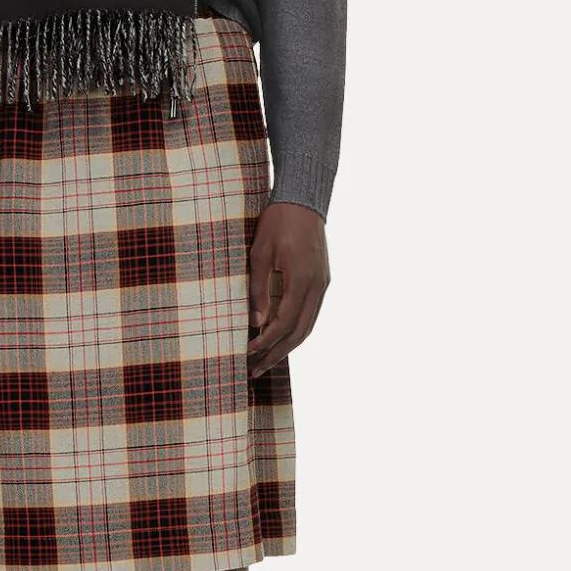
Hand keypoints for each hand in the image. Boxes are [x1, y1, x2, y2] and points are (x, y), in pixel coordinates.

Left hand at [247, 201, 329, 377]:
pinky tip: (282, 338)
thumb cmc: (278, 223)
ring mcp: (323, 284)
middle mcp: (318, 286)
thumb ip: (258, 289)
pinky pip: (311, 313)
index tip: (248, 351)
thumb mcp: (260, 254)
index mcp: (302, 280)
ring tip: (267, 360)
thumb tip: (256, 322)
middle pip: (299, 332)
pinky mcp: (322, 280)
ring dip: (288, 345)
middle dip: (277, 353)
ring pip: (308, 326)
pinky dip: (297, 330)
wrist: (304, 200)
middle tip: (256, 370)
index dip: (266, 341)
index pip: (284, 322)